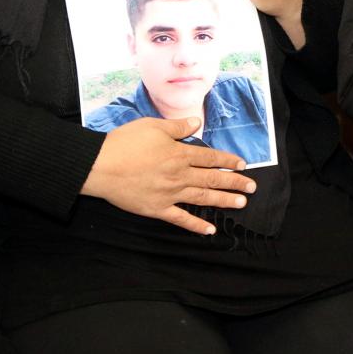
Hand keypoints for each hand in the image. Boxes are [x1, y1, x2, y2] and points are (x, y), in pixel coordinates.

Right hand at [81, 116, 256, 234]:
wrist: (100, 166)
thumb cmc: (125, 143)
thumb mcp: (153, 126)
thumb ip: (178, 127)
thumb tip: (197, 123)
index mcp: (179, 154)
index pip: (211, 158)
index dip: (229, 161)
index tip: (242, 165)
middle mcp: (179, 175)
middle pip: (213, 179)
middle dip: (235, 183)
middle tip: (252, 187)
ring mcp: (169, 194)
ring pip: (203, 199)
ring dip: (224, 201)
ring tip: (241, 204)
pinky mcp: (157, 209)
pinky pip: (181, 219)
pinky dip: (196, 226)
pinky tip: (210, 230)